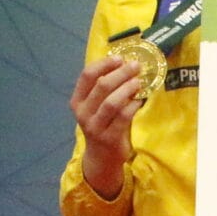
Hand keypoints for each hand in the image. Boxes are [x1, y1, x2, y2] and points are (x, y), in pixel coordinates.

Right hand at [70, 54, 143, 199]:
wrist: (101, 157)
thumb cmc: (102, 125)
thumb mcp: (97, 106)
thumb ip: (106, 88)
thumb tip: (126, 64)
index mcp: (77, 100)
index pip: (87, 76)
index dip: (104, 64)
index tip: (120, 58)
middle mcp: (83, 113)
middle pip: (101, 86)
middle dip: (121, 73)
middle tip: (136, 66)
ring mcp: (95, 127)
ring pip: (111, 102)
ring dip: (127, 89)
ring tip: (139, 82)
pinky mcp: (109, 138)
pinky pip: (123, 118)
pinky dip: (132, 106)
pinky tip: (139, 101)